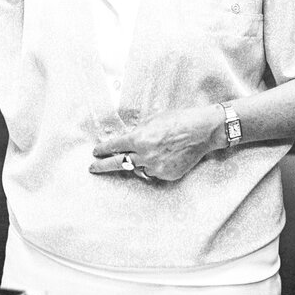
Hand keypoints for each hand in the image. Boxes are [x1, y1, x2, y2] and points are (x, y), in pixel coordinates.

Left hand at [89, 105, 222, 181]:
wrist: (202, 131)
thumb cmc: (178, 120)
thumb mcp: (153, 120)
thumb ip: (138, 132)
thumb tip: (127, 141)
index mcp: (139, 139)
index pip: (114, 146)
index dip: (103, 149)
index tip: (96, 151)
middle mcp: (145, 155)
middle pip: (118, 163)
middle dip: (102, 166)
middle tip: (92, 167)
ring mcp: (156, 167)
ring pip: (138, 169)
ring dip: (135, 164)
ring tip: (140, 156)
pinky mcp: (167, 175)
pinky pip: (153, 173)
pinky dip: (152, 167)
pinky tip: (160, 158)